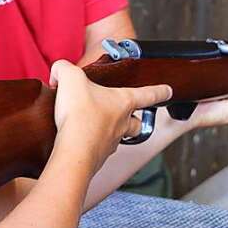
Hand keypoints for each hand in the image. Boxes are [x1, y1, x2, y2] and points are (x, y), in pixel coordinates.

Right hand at [49, 60, 170, 173]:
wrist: (73, 152)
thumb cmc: (80, 114)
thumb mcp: (70, 78)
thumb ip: (64, 69)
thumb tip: (58, 73)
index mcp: (123, 102)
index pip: (148, 94)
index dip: (159, 91)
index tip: (169, 91)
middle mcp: (122, 124)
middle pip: (137, 123)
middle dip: (136, 120)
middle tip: (130, 116)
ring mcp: (110, 143)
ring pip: (119, 138)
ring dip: (111, 132)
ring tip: (94, 126)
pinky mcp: (96, 158)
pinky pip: (98, 149)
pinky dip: (91, 144)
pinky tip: (77, 140)